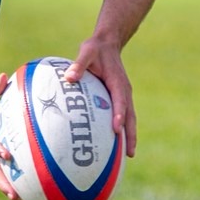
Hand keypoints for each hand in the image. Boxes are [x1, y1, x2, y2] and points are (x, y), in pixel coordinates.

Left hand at [63, 39, 136, 157]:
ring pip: (130, 118)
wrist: (108, 43)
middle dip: (131, 135)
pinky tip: (117, 143)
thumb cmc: (95, 49)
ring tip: (129, 155)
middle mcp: (124, 91)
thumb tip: (69, 78)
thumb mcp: (86, 51)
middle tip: (130, 153)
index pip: (120, 102)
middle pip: (130, 116)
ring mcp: (124, 95)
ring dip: (130, 136)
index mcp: (117, 82)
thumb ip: (79, 64)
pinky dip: (124, 129)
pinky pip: (124, 115)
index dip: (119, 116)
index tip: (117, 130)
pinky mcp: (120, 97)